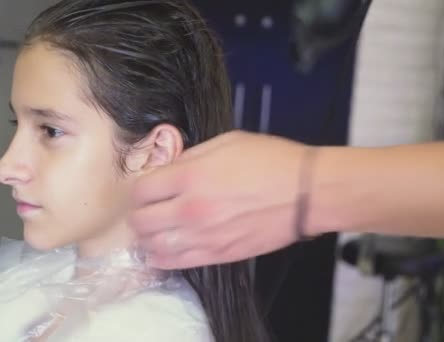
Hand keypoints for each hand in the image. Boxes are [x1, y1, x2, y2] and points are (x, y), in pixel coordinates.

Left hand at [128, 131, 310, 268]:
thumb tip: (168, 170)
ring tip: (156, 230)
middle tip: (148, 208)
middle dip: (139, 213)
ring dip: (148, 238)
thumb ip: (190, 157)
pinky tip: (164, 250)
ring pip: (154, 247)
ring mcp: (203, 237)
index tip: (147, 187)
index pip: (140, 190)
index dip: (138, 188)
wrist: (305, 192)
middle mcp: (189, 211)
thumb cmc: (269, 160)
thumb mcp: (225, 142)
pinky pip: (176, 264)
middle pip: (140, 222)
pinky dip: (162, 258)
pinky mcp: (218, 255)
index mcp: (189, 177)